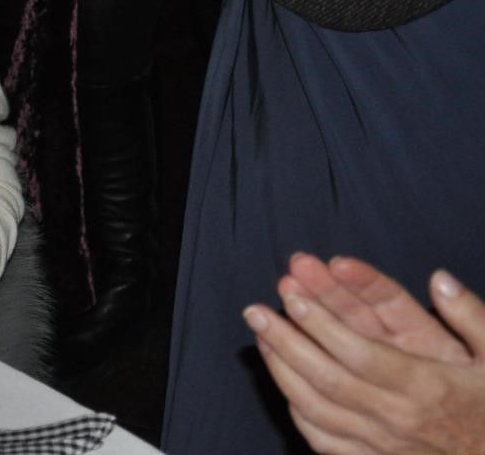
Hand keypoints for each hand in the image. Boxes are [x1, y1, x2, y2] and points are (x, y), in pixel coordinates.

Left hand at [245, 255, 484, 453]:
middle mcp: (399, 419)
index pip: (361, 354)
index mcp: (428, 388)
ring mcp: (383, 446)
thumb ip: (472, 317)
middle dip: (286, 341)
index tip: (293, 297)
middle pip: (327, 379)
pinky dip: (297, 411)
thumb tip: (441, 280)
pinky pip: (324, 441)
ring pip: (316, 410)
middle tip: (255, 310)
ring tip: (260, 337)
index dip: (322, 325)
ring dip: (282, 371)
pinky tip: (284, 382)